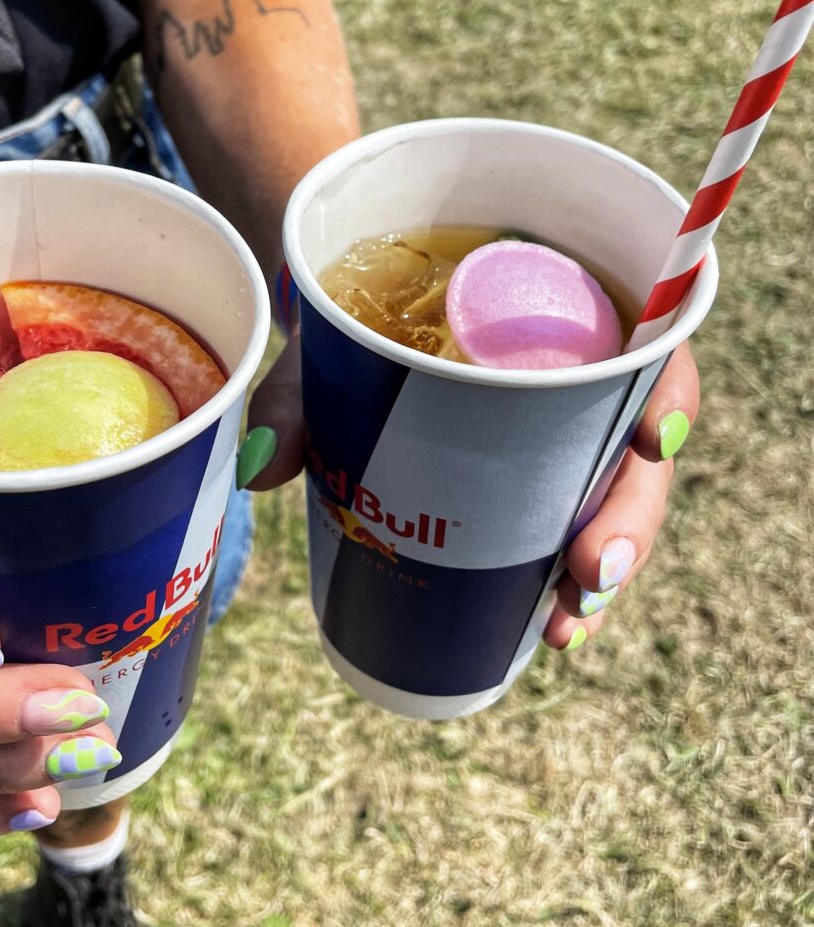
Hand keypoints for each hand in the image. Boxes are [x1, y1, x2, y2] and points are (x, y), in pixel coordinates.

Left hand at [242, 334, 699, 656]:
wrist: (353, 310)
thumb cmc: (359, 308)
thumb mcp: (330, 340)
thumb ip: (298, 393)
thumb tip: (259, 466)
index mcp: (564, 300)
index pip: (647, 339)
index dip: (666, 393)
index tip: (651, 442)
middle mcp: (585, 364)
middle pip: (639, 437)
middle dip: (631, 514)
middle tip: (593, 570)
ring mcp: (569, 426)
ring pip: (617, 492)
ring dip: (606, 564)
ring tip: (565, 624)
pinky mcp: (545, 474)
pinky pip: (575, 521)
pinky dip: (568, 577)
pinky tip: (551, 626)